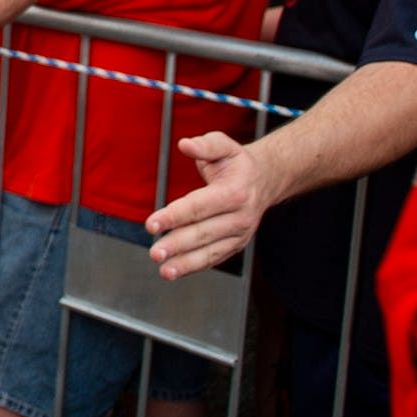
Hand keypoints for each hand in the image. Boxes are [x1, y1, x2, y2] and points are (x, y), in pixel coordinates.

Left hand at [144, 133, 277, 278]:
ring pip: (210, 251)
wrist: (265, 180)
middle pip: (203, 232)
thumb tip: (185, 144)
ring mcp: (240, 234)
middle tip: (155, 252)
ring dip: (185, 263)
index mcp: (235, 192)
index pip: (200, 206)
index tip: (151, 224)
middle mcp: (240, 216)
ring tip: (164, 270)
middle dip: (177, 244)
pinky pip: (214, 258)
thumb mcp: (224, 146)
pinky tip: (175, 272)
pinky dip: (194, 267)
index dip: (174, 216)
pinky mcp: (236, 245)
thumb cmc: (237, 163)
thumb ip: (205, 145)